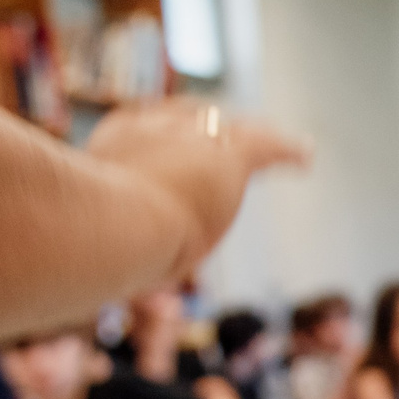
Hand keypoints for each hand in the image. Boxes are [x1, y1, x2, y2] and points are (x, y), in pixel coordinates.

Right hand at [85, 98, 309, 278]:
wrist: (113, 226)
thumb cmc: (94, 240)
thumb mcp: (96, 235)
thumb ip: (109, 237)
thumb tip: (103, 276)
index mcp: (116, 140)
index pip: (148, 127)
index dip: (167, 138)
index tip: (178, 153)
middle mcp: (153, 128)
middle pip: (190, 122)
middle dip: (210, 134)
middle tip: (228, 141)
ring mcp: (192, 139)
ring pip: (230, 130)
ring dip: (254, 141)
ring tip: (279, 147)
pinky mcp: (229, 155)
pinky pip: (266, 145)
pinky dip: (287, 151)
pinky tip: (305, 155)